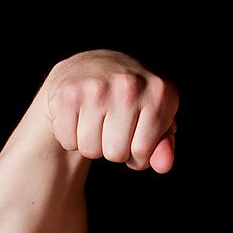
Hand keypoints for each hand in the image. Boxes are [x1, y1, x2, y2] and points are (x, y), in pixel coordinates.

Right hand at [43, 50, 177, 172]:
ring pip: (90, 150)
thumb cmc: (134, 101)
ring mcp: (97, 87)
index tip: (135, 138)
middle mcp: (130, 85)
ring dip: (92, 145)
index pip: (143, 152)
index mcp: (160, 92)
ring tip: (98, 121)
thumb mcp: (158, 119)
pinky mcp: (69, 92)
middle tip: (114, 128)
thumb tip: (163, 167)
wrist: (94, 66)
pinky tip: (80, 117)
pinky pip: (67, 141)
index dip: (137, 156)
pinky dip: (71, 137)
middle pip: (116, 153)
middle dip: (115, 150)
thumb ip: (164, 146)